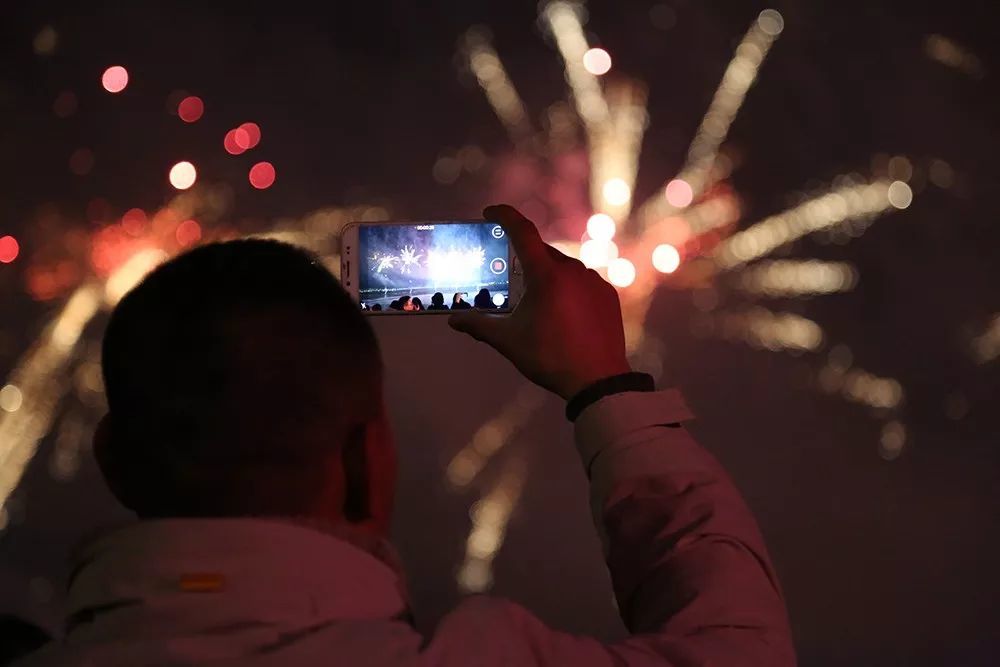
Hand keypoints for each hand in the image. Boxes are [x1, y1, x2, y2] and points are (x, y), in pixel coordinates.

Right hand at [450, 205, 631, 399]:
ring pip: (564, 268)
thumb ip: (480, 325)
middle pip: (542, 253)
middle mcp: (572, 270)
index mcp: (546, 274)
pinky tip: (563, 311)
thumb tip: (454, 319)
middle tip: (510, 275)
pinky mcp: (608, 295)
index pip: (522, 232)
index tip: (490, 212)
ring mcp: (594, 281)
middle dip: (524, 259)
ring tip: (537, 301)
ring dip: (548, 276)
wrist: (598, 380)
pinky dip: (568, 288)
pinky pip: (582, 282)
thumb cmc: (549, 357)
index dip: (505, 216)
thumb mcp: (509, 341)